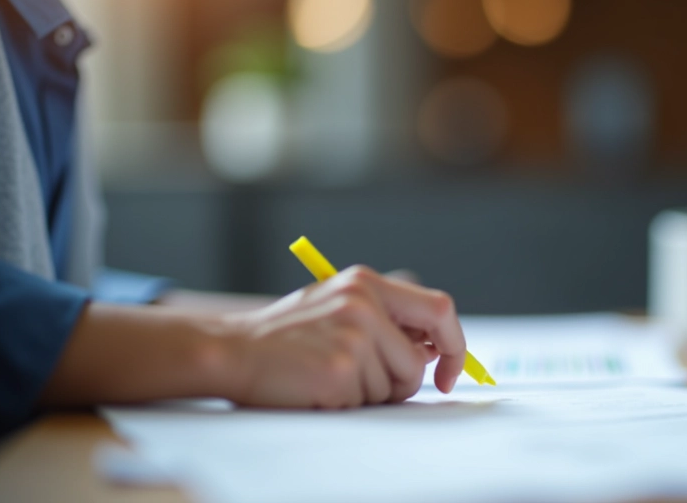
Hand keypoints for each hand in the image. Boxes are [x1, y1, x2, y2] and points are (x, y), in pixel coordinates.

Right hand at [227, 266, 465, 408]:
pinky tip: (315, 386)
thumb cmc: (286, 336)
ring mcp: (353, 336)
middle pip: (418, 361)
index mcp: (366, 283)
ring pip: (394, 387)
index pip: (439, 310)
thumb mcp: (337, 307)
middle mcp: (364, 303)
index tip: (448, 373)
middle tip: (361, 382)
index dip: (454, 346)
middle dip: (400, 383)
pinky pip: (366, 402)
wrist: (232, 350)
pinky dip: (345, 403)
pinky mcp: (340, 369)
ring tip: (327, 375)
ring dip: (366, 393)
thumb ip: (385, 320)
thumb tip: (432, 350)